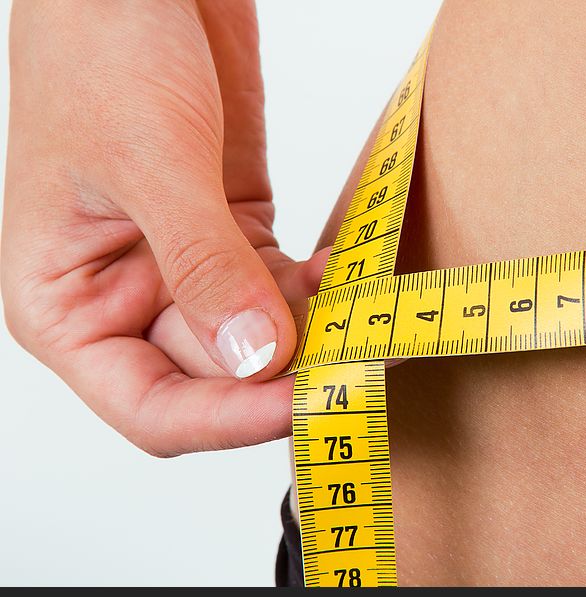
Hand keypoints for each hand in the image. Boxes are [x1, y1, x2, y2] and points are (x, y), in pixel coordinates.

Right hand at [2, 0, 325, 454]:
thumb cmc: (98, 45)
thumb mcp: (149, 159)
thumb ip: (203, 264)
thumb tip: (256, 357)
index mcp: (67, 306)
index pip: (152, 408)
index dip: (230, 421)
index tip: (306, 401)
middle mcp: (126, 301)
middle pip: (218, 383)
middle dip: (291, 378)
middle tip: (363, 366)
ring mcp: (186, 271)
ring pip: (261, 341)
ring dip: (318, 337)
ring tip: (375, 326)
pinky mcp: (233, 236)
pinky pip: (285, 290)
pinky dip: (323, 292)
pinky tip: (357, 282)